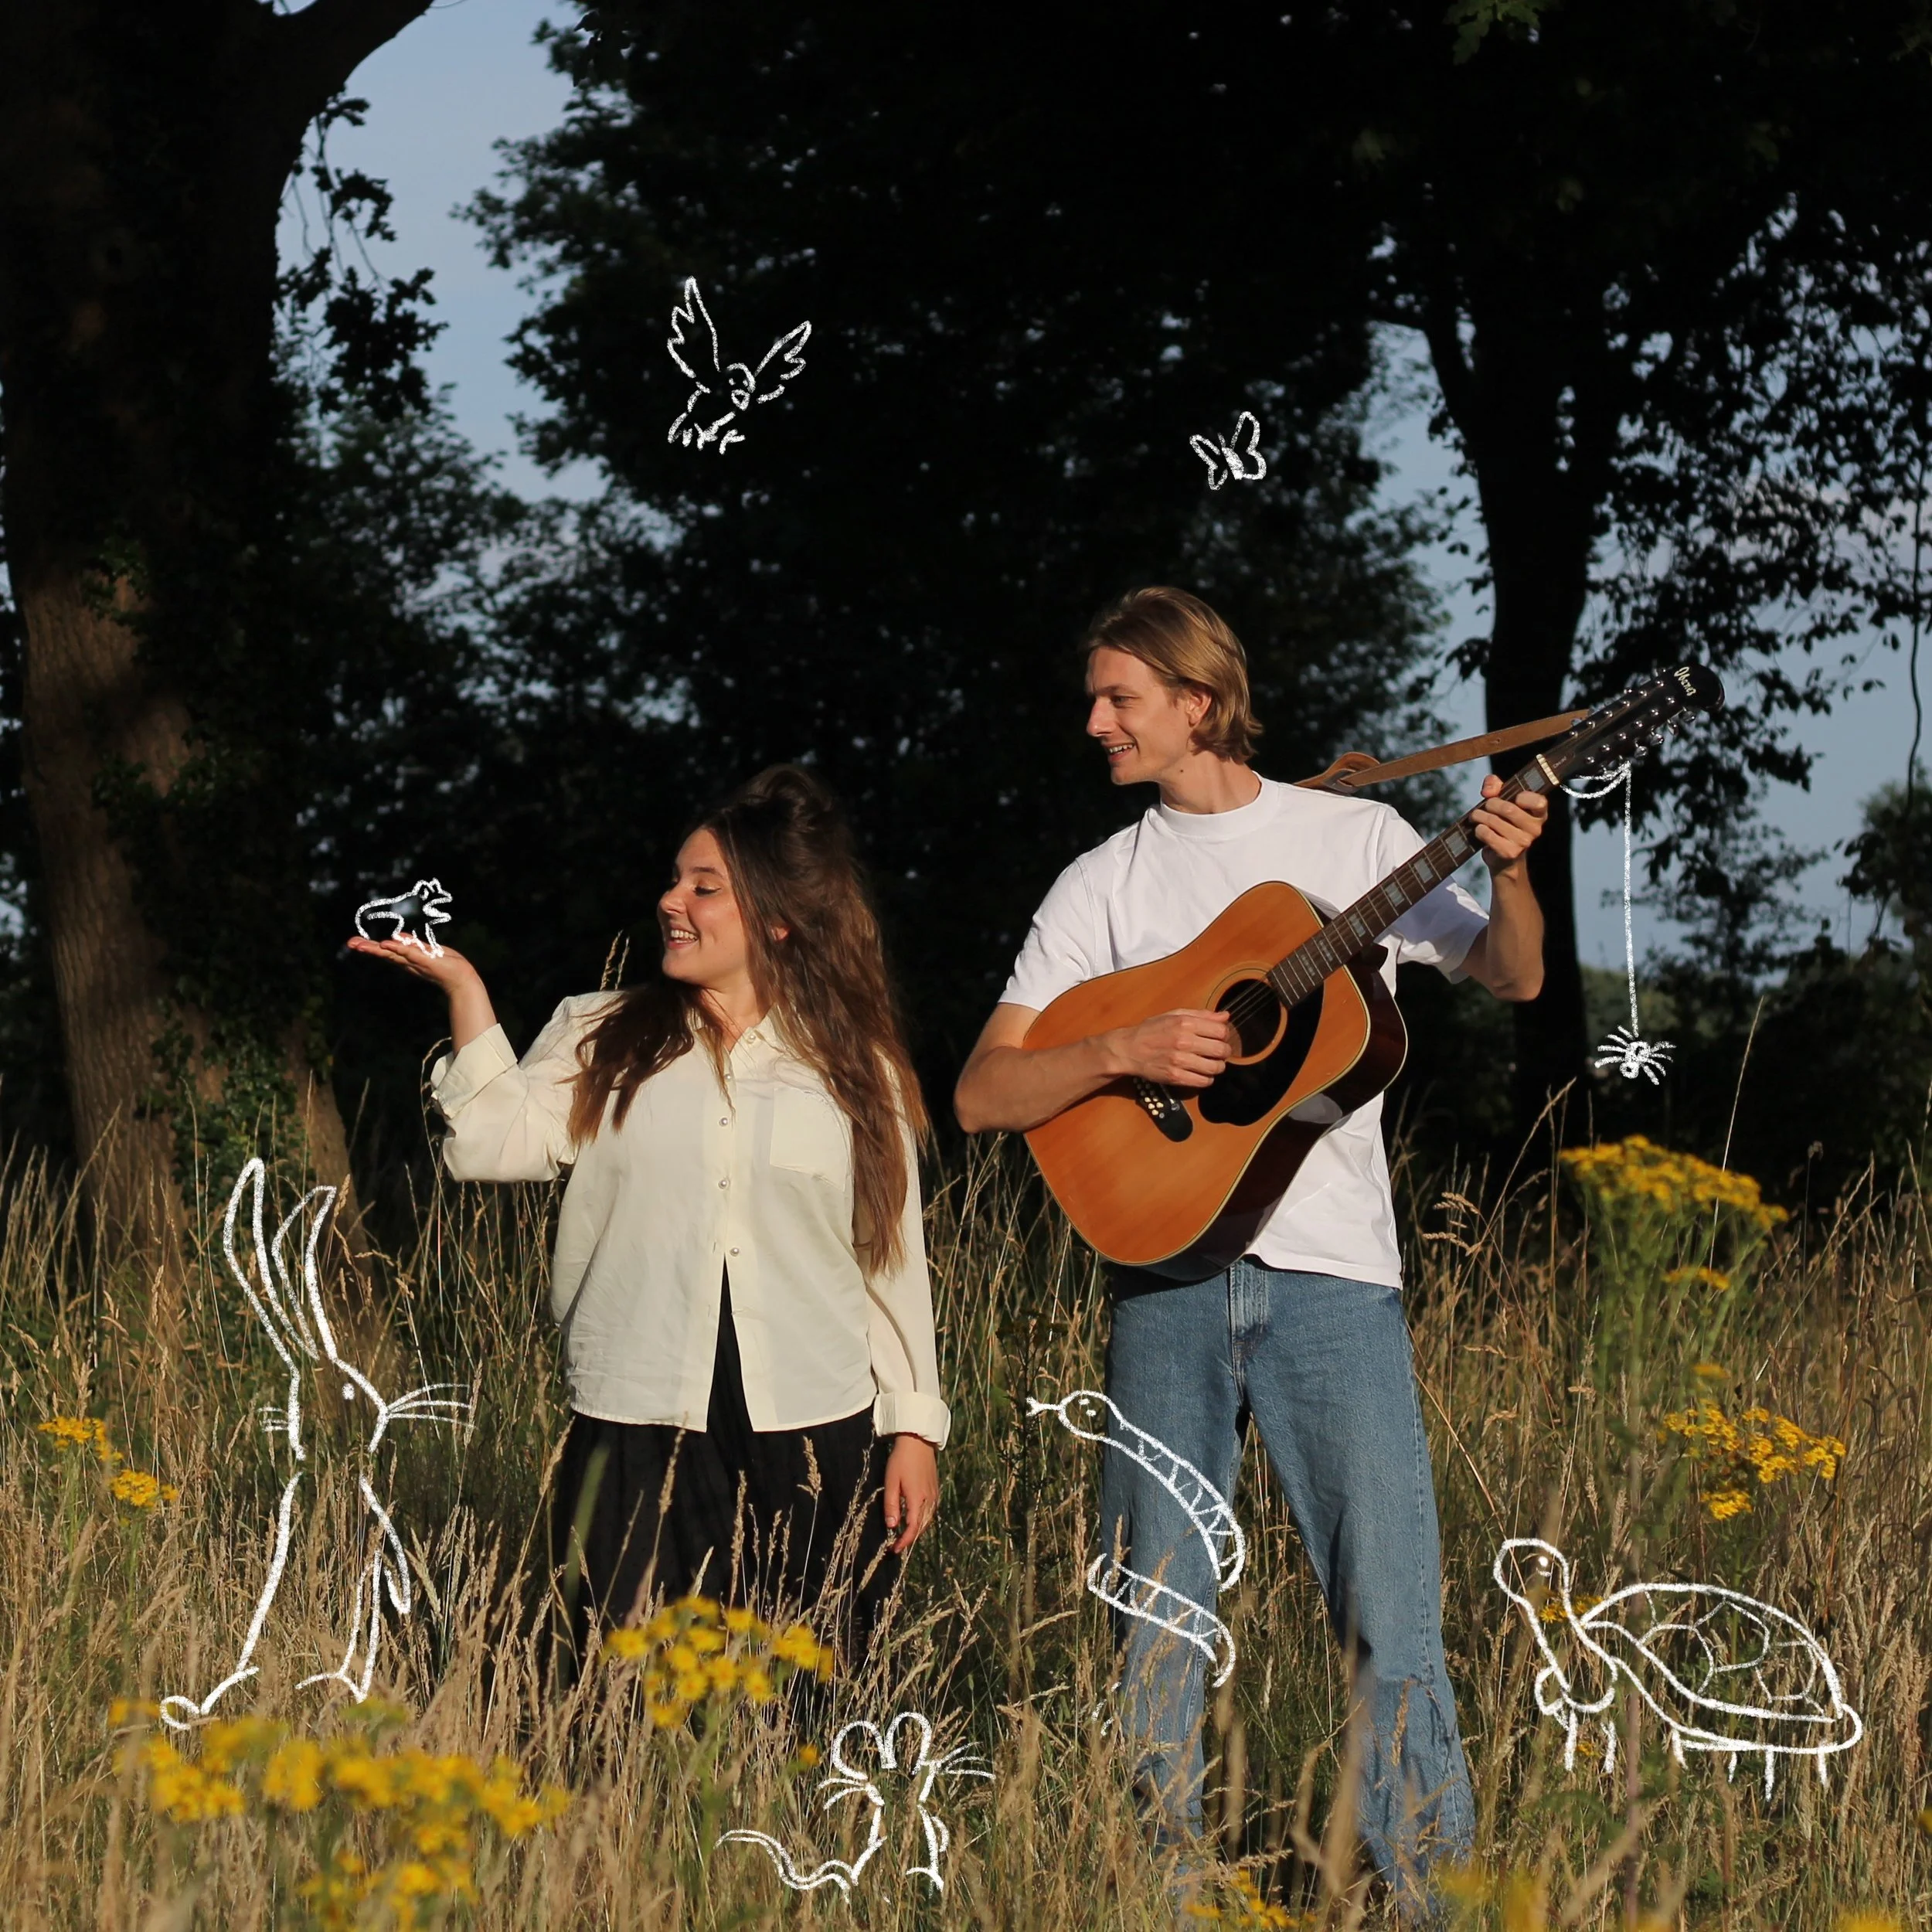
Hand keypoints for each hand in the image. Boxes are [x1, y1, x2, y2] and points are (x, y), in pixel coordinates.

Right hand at [347, 935, 482, 994]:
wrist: (462, 977)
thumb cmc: (447, 964)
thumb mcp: (427, 950)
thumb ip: (412, 945)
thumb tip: (396, 937)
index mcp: (408, 958)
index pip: (387, 951)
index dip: (371, 946)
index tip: (354, 943)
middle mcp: (409, 961)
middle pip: (385, 953)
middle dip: (367, 948)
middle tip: (350, 943)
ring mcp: (416, 961)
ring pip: (393, 953)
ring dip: (376, 948)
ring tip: (360, 945)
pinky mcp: (426, 960)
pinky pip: (410, 953)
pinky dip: (398, 948)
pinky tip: (386, 944)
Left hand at [883, 1434, 938, 1554]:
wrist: (918, 1442)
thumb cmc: (901, 1460)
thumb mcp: (891, 1482)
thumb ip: (891, 1505)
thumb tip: (892, 1526)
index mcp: (917, 1499)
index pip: (913, 1528)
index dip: (904, 1541)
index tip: (895, 1550)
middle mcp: (929, 1500)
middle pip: (922, 1527)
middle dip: (910, 1539)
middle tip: (897, 1546)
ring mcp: (934, 1495)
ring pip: (928, 1520)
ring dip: (917, 1530)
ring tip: (904, 1535)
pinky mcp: (936, 1490)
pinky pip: (931, 1511)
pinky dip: (923, 1520)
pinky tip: (914, 1519)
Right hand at [1107, 1008, 1231, 1088]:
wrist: (1129, 1049)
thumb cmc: (1152, 1030)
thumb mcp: (1174, 1015)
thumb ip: (1201, 1015)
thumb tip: (1225, 1016)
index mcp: (1185, 1023)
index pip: (1221, 1031)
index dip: (1224, 1035)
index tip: (1219, 1037)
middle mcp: (1184, 1041)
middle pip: (1221, 1050)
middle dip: (1224, 1052)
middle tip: (1219, 1053)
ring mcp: (1180, 1061)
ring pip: (1215, 1068)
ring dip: (1217, 1067)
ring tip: (1211, 1064)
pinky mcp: (1175, 1077)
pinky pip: (1203, 1082)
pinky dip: (1207, 1079)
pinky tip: (1201, 1074)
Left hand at [1471, 774, 1549, 875]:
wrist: (1503, 858)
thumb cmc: (1504, 823)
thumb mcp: (1502, 800)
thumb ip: (1495, 786)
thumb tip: (1489, 790)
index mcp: (1539, 814)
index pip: (1539, 802)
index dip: (1523, 797)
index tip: (1514, 797)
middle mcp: (1535, 829)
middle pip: (1508, 809)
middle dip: (1490, 804)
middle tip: (1485, 806)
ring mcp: (1523, 842)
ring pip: (1494, 820)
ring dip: (1479, 816)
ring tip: (1477, 817)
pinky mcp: (1509, 852)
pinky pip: (1487, 834)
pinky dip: (1479, 829)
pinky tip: (1481, 831)